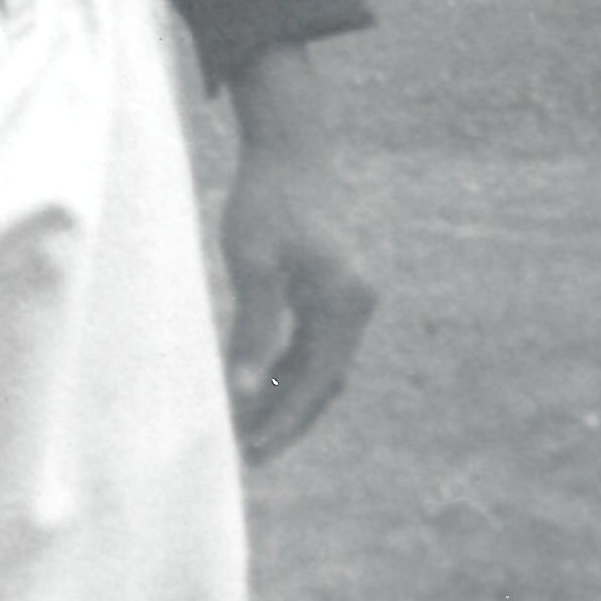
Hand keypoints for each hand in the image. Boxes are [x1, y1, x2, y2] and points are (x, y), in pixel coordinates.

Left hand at [220, 45, 375, 464]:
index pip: (316, 382)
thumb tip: (243, 394)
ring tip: (249, 428)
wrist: (289, 146)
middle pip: (325, 381)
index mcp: (345, 303)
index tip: (250, 451)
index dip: (284, 421)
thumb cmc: (266, 200)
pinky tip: (260, 383)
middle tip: (248, 454)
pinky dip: (290, 367)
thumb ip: (253, 330)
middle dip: (288, 419)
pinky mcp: (335, 289)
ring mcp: (350, 297)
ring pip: (321, 365)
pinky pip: (315, 342)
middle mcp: (357, 305)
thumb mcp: (253, 263)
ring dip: (288, 396)